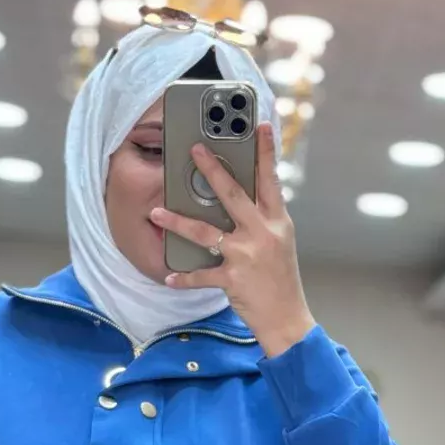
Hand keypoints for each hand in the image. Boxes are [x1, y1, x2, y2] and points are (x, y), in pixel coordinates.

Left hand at [150, 122, 316, 358]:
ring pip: (206, 233)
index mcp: (277, 221)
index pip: (271, 180)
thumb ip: (262, 219)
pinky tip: (169, 277)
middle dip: (212, 170)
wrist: (288, 319)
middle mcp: (262, 234)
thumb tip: (239, 198)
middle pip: (234, 195)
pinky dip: (184, 278)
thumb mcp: (279, 242)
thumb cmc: (280, 279)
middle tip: (194, 150)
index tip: (262, 125)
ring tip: (157, 212)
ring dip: (177, 222)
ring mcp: (246, 256)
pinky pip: (201, 275)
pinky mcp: (233, 279)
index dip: (266, 151)